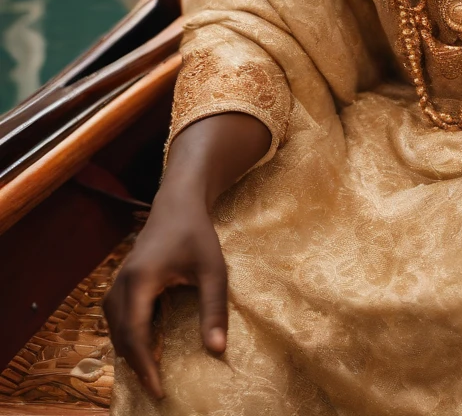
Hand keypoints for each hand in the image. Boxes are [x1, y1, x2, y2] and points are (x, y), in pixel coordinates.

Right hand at [104, 183, 227, 398]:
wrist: (178, 201)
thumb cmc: (197, 233)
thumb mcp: (213, 270)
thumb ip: (214, 309)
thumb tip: (217, 350)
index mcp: (141, 280)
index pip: (137, 334)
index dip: (145, 366)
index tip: (158, 391)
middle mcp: (122, 282)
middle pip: (121, 334)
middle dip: (136, 364)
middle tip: (155, 388)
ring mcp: (119, 278)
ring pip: (114, 324)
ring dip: (128, 349)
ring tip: (148, 371)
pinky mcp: (122, 277)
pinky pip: (115, 313)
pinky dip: (126, 332)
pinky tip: (142, 342)